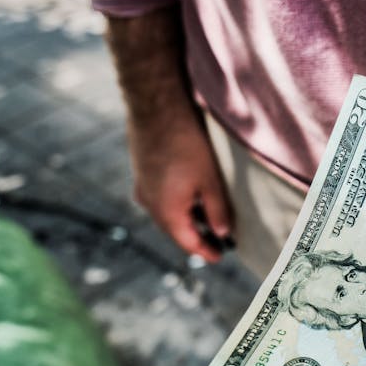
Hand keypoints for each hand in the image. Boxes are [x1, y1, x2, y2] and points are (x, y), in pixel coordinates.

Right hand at [128, 108, 231, 262]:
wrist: (156, 107)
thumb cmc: (186, 144)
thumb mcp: (210, 181)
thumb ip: (217, 211)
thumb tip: (223, 234)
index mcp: (166, 211)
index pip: (187, 242)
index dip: (205, 252)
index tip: (220, 258)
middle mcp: (149, 204)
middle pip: (175, 230)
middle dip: (196, 238)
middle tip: (217, 243)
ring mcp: (142, 188)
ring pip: (167, 214)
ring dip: (187, 220)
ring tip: (208, 222)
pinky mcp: (141, 173)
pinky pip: (160, 198)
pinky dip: (177, 204)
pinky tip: (192, 197)